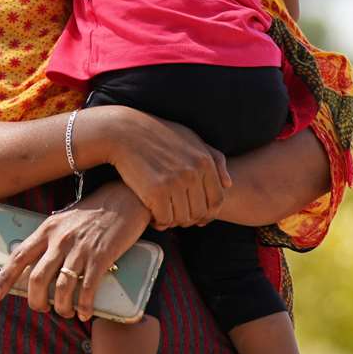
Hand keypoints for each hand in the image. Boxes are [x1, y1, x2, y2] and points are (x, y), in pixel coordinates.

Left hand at [0, 182, 149, 321]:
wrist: (124, 199)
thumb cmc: (93, 212)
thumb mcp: (64, 221)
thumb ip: (50, 239)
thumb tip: (38, 264)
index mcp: (47, 229)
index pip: (19, 257)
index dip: (4, 278)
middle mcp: (60, 240)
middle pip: (38, 279)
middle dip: (36, 301)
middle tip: (40, 308)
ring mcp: (80, 249)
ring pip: (61, 288)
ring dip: (61, 307)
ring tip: (65, 312)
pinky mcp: (101, 257)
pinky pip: (87, 289)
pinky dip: (84, 306)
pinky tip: (84, 312)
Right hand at [87, 106, 229, 228]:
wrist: (124, 132)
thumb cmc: (158, 134)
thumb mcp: (190, 138)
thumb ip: (214, 158)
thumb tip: (228, 184)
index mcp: (204, 161)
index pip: (217, 200)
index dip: (209, 213)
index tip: (197, 217)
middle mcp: (192, 173)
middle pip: (200, 212)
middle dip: (190, 219)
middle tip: (177, 216)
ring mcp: (174, 182)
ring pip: (182, 218)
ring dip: (174, 221)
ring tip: (164, 215)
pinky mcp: (155, 191)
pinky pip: (165, 218)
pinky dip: (159, 221)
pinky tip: (152, 214)